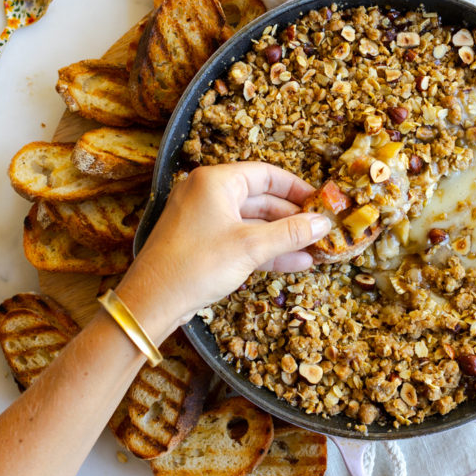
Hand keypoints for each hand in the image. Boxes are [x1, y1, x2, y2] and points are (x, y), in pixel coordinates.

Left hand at [116, 162, 330, 341]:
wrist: (152, 301)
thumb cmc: (197, 264)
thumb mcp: (250, 247)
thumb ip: (290, 233)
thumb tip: (323, 223)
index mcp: (215, 181)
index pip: (265, 174)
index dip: (296, 188)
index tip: (321, 201)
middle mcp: (208, 194)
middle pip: (260, 199)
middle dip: (292, 217)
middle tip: (320, 229)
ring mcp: (204, 221)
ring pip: (252, 223)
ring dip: (282, 237)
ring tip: (315, 250)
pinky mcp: (203, 245)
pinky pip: (240, 241)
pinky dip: (265, 250)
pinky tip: (295, 262)